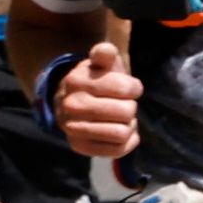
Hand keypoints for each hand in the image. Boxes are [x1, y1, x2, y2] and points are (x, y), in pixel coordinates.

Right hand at [45, 24, 140, 164]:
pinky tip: (122, 132)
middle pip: (127, 111)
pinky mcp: (79, 146)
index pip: (126, 88)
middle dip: (131, 107)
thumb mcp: (100, 63)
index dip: (133, 88)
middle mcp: (72, 105)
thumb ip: (105, 53)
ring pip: (122, 133)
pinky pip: (117, 150)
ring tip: (121, 119)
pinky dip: (127, 143)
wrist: (69, 101)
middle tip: (122, 104)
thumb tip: (105, 51)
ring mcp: (73, 128)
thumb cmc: (95, 81)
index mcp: (77, 81)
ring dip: (129, 126)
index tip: (128, 88)